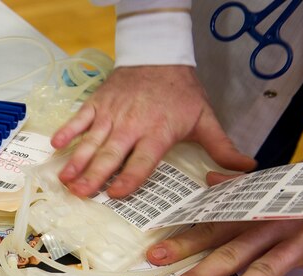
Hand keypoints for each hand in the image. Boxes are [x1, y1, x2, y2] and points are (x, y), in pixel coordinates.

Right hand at [51, 66, 255, 197]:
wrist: (159, 54)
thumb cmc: (181, 91)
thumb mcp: (204, 118)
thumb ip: (221, 147)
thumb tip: (246, 169)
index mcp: (157, 132)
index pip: (142, 160)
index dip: (130, 178)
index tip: (116, 194)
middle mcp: (131, 125)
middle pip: (110, 155)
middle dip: (94, 176)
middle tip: (80, 194)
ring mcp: (111, 114)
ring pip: (91, 141)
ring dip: (77, 161)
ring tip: (64, 179)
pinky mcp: (97, 103)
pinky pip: (80, 119)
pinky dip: (68, 131)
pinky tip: (56, 145)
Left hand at [146, 154, 302, 275]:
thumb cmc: (299, 187)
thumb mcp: (265, 185)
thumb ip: (237, 188)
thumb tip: (210, 179)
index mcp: (249, 214)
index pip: (208, 230)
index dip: (181, 244)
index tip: (155, 257)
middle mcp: (267, 227)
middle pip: (228, 255)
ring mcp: (295, 239)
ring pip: (263, 268)